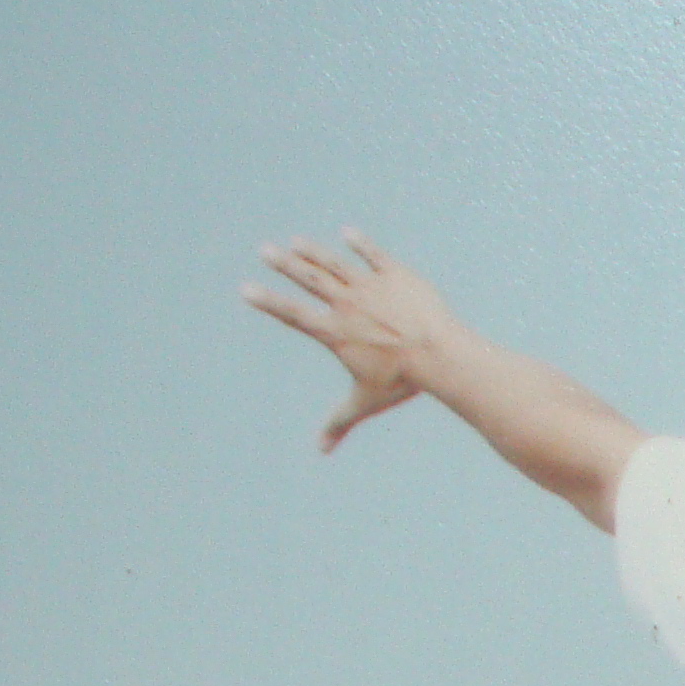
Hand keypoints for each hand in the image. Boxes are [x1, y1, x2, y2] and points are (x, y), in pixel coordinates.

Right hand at [241, 229, 455, 451]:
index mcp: (334, 331)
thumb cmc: (402, 382)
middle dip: (284, 265)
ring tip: (295, 243)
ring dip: (313, 252)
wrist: (438, 354)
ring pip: (335, 264)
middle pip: (308, 279)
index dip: (267, 301)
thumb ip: (339, 422)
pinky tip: (347, 234)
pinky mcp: (396, 275)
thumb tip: (321, 451)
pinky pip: (374, 255)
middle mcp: (346, 304)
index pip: (292, 314)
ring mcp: (370, 286)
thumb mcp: (366, 402)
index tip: (245, 289)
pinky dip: (360, 244)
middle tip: (263, 251)